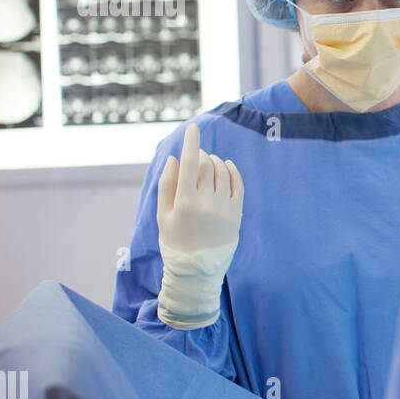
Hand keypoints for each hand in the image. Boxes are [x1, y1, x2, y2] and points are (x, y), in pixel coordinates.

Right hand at [155, 123, 243, 329]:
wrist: (197, 271)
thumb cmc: (174, 241)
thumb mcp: (162, 215)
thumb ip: (166, 185)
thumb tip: (174, 158)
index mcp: (185, 202)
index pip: (190, 162)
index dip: (191, 142)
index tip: (192, 127)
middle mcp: (207, 202)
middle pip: (207, 164)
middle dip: (201, 154)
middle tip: (196, 156)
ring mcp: (224, 208)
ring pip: (222, 172)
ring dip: (215, 161)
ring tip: (208, 163)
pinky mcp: (236, 213)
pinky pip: (237, 184)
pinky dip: (232, 171)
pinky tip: (226, 166)